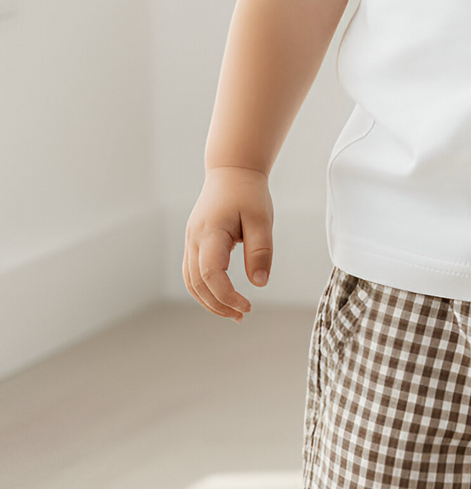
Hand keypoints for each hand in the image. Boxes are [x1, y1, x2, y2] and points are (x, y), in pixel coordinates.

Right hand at [182, 167, 273, 320]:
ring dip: (210, 301)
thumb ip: (260, 252)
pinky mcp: (195, 244)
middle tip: (243, 316)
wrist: (231, 172)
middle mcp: (194, 239)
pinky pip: (193, 274)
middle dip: (219, 304)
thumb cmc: (248, 194)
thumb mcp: (261, 220)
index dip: (227, 296)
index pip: (210, 274)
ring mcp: (191, 242)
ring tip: (234, 314)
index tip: (248, 306)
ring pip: (191, 281)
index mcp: (210, 232)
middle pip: (197, 283)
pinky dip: (206, 291)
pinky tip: (224, 299)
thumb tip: (259, 283)